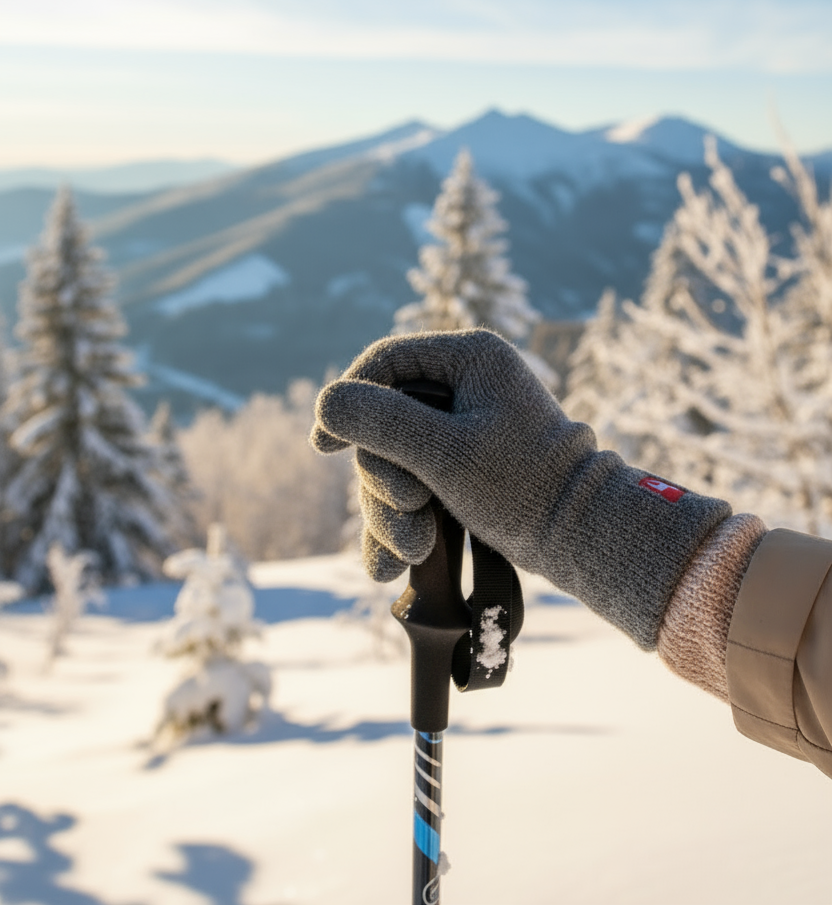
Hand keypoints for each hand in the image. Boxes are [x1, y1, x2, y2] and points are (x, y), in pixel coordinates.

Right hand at [311, 329, 731, 648]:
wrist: (583, 539)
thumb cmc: (522, 487)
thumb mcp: (444, 453)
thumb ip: (381, 423)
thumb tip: (325, 403)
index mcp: (470, 359)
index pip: (385, 363)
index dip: (349, 401)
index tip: (324, 447)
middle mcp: (465, 385)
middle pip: (384, 421)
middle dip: (384, 478)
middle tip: (408, 512)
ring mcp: (463, 429)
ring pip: (394, 462)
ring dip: (392, 512)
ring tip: (412, 553)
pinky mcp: (462, 470)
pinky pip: (413, 488)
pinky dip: (401, 524)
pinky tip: (392, 566)